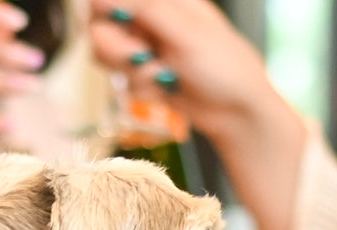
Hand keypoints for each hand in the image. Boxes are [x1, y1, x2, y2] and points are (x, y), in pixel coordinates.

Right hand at [88, 0, 306, 229]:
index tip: (118, 23)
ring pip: (107, 57)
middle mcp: (148, 19)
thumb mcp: (186, 31)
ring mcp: (145, 49)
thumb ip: (145, 9)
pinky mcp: (144, 76)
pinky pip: (124, 82)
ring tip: (163, 76)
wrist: (236, 113)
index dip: (104, 9)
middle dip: (118, 49)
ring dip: (134, 71)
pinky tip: (168, 89)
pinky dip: (144, 89)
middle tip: (142, 57)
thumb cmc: (223, 66)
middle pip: (100, 27)